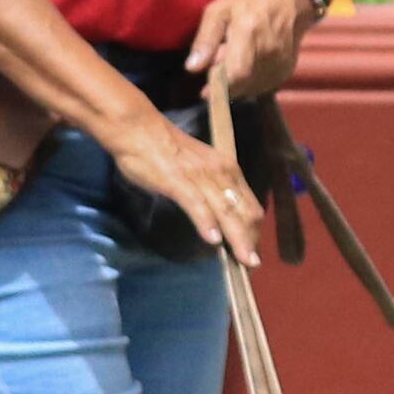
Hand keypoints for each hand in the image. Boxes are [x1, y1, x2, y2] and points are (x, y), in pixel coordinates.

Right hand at [114, 110, 267, 268]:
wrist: (139, 129)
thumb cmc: (166, 149)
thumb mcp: (200, 167)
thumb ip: (212, 187)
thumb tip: (219, 212)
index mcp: (227, 170)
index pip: (250, 205)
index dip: (254, 230)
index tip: (251, 249)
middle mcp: (221, 173)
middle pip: (244, 212)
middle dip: (250, 240)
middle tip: (250, 264)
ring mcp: (201, 178)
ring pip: (226, 211)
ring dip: (237, 239)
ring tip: (243, 261)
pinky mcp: (179, 183)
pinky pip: (197, 205)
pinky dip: (206, 222)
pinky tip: (213, 240)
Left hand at [192, 0, 317, 100]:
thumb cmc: (249, 1)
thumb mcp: (219, 11)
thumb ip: (205, 39)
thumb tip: (192, 68)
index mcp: (249, 31)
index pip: (236, 72)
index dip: (219, 87)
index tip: (205, 93)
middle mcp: (268, 50)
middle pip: (240, 83)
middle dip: (224, 80)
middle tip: (222, 59)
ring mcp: (280, 62)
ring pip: (249, 88)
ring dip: (236, 81)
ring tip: (237, 56)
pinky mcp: (285, 72)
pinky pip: (259, 87)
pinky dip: (248, 81)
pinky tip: (248, 62)